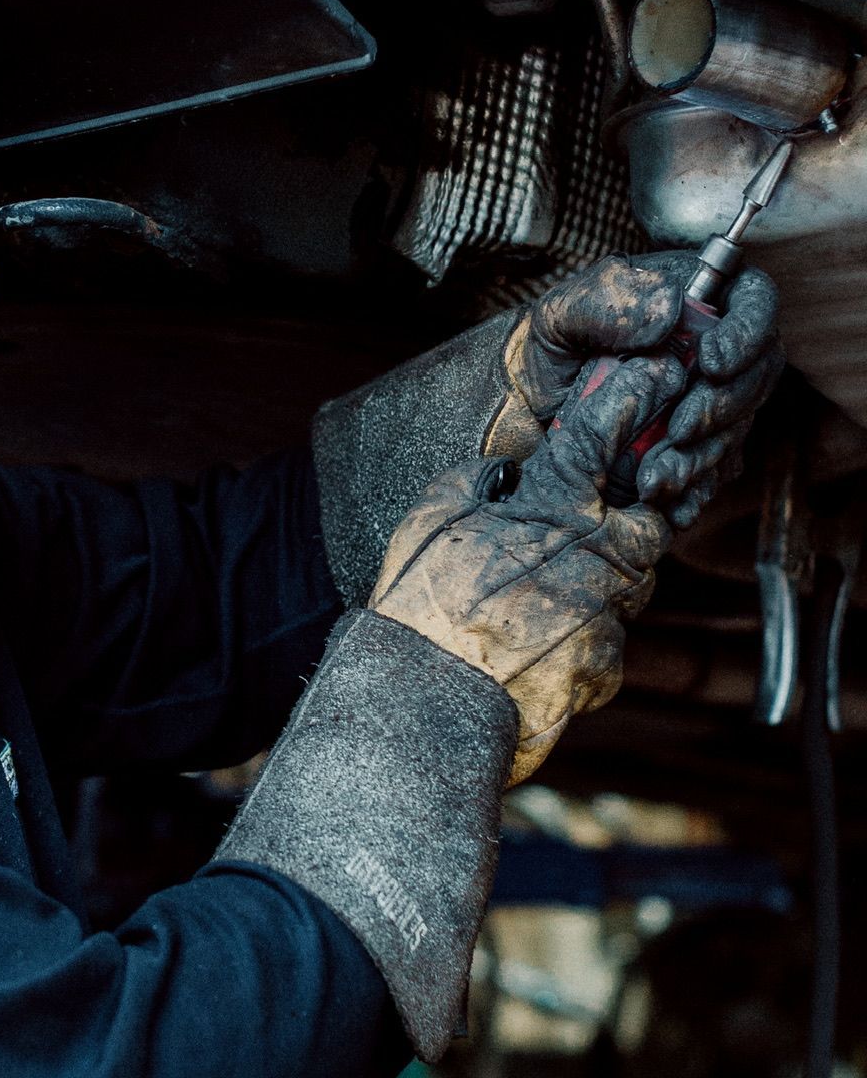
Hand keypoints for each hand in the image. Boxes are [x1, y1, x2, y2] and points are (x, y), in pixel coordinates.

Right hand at [373, 354, 677, 784]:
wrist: (425, 700)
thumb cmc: (420, 608)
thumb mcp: (430, 521)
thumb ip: (472, 482)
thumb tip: (501, 468)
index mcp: (548, 508)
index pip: (601, 439)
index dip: (631, 403)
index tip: (656, 378)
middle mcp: (589, 556)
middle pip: (650, 523)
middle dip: (635, 525)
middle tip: (594, 536)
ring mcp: (602, 613)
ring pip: (629, 591)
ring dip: (601, 592)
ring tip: (541, 608)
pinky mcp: (603, 666)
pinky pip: (609, 648)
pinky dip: (582, 649)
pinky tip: (537, 655)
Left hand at [497, 252, 783, 527]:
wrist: (539, 406)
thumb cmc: (556, 347)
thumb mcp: (562, 314)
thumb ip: (610, 299)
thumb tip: (670, 310)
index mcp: (700, 299)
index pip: (754, 302)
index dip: (745, 333)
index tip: (712, 363)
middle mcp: (720, 347)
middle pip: (756, 373)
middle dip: (724, 407)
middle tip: (680, 430)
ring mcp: (718, 397)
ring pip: (740, 425)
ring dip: (705, 454)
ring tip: (656, 475)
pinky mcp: (707, 442)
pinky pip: (720, 466)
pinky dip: (696, 485)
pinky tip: (666, 502)